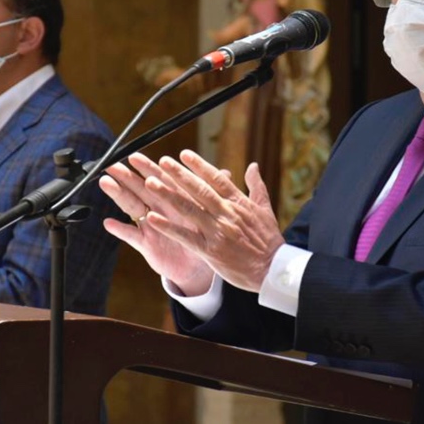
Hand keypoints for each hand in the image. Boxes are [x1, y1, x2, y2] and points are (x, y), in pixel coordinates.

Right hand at [100, 154, 213, 295]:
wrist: (199, 266)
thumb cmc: (205, 235)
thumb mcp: (212, 214)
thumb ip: (216, 192)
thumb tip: (229, 172)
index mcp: (175, 199)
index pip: (160, 179)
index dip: (148, 168)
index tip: (135, 156)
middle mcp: (159, 208)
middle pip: (140, 188)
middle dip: (126, 176)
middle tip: (112, 164)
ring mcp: (150, 225)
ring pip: (133, 206)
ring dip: (119, 194)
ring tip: (106, 183)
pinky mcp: (146, 244)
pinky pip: (132, 236)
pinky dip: (121, 230)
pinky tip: (109, 223)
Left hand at [147, 150, 283, 292]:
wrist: (272, 269)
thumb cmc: (269, 240)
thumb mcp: (265, 209)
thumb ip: (256, 186)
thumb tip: (252, 165)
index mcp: (239, 202)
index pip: (216, 179)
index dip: (199, 165)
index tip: (184, 154)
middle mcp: (226, 213)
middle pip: (199, 190)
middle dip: (179, 174)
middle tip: (163, 161)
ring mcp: (217, 231)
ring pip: (189, 209)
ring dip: (168, 195)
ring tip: (151, 183)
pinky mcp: (210, 250)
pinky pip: (186, 236)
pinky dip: (169, 227)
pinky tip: (152, 218)